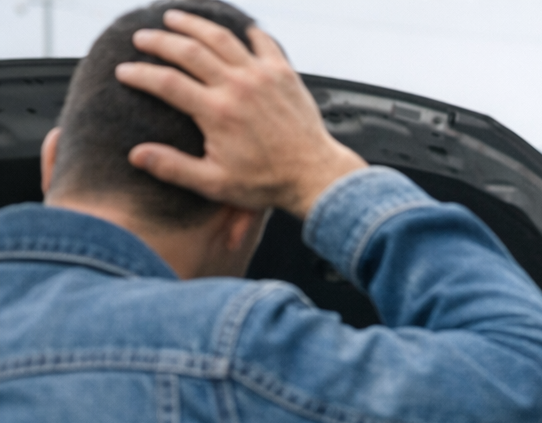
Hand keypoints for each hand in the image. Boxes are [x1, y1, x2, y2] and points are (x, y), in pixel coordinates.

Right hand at [115, 9, 365, 218]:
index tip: (124, 71)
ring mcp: (262, 76)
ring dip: (194, 24)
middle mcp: (238, 87)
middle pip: (188, 50)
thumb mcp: (215, 183)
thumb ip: (174, 167)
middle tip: (141, 38)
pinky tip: (235, 28)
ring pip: (221, 37)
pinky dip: (247, 31)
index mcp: (217, 112)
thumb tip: (136, 155)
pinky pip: (263, 41)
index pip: (166, 82)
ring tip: (174, 18)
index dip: (140, 74)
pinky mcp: (284, 73)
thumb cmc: (267, 182)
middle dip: (159, 41)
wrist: (315, 175)